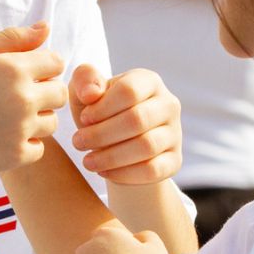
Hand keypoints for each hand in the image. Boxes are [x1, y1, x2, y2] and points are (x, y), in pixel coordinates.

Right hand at [0, 23, 66, 173]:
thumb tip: (47, 27)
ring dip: (37, 119)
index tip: (24, 74)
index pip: (56, 62)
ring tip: (8, 118)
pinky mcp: (15, 156)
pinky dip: (24, 145)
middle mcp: (22, 98)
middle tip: (17, 97)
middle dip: (45, 92)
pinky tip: (1, 138)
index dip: (42, 66)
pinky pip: (38, 149)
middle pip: (60, 93)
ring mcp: (20, 129)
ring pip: (52, 122)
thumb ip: (11, 39)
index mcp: (12, 68)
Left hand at [68, 65, 182, 185]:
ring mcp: (175, 133)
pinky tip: (104, 172)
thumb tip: (91, 94)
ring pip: (146, 146)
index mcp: (148, 81)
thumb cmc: (100, 113)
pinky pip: (153, 170)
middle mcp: (168, 104)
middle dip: (101, 134)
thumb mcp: (86, 93)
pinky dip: (124, 174)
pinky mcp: (174, 161)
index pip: (129, 91)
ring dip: (111, 157)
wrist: (118, 146)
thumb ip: (84, 79)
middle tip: (78, 143)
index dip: (102, 108)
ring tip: (87, 161)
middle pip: (138, 119)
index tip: (84, 119)